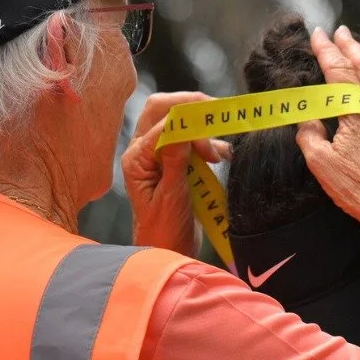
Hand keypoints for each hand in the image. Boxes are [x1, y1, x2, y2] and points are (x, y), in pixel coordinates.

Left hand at [120, 92, 230, 255]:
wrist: (169, 252)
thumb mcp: (172, 196)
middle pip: (161, 110)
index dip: (188, 125)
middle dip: (189, 107)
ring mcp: (158, 156)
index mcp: (136, 159)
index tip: (212, 134)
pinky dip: (207, 143)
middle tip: (215, 113)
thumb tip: (180, 126)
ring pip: (177, 122)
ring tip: (218, 153)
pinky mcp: (175, 163)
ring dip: (201, 128)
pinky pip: (190, 141)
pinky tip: (222, 155)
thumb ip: (175, 160)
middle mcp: (144, 152)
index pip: (161, 125)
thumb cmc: (164, 232)